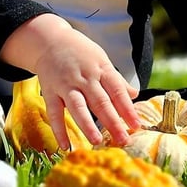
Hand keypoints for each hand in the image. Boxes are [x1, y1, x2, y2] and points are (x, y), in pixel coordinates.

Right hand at [2, 14, 141, 148]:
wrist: (50, 40)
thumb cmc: (80, 52)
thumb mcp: (101, 60)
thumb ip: (117, 80)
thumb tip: (135, 95)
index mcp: (101, 69)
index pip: (117, 91)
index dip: (127, 109)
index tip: (136, 125)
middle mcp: (84, 77)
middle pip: (100, 102)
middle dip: (113, 122)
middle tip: (123, 140)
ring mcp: (66, 84)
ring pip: (77, 107)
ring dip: (87, 125)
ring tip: (97, 141)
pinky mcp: (50, 91)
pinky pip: (54, 113)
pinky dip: (59, 130)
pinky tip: (65, 146)